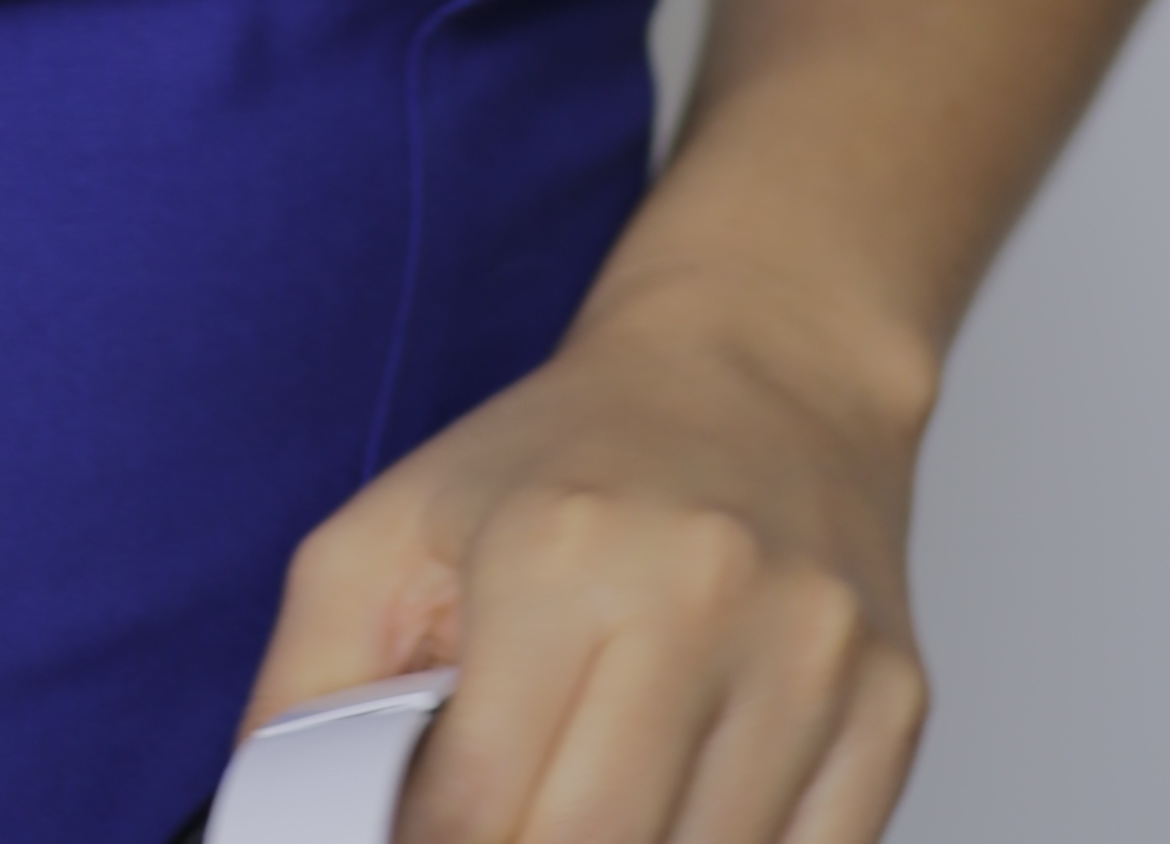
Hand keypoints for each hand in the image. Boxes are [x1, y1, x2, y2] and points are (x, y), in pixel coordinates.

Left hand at [242, 270, 930, 843]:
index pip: (476, 811)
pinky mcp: (891, 710)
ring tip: (578, 802)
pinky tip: (675, 813)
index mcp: (556, 553)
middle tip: (493, 829)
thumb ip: (310, 691)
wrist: (760, 370)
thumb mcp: (392, 532)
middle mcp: (698, 599)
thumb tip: (278, 827)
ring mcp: (811, 661)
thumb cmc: (564, 461)